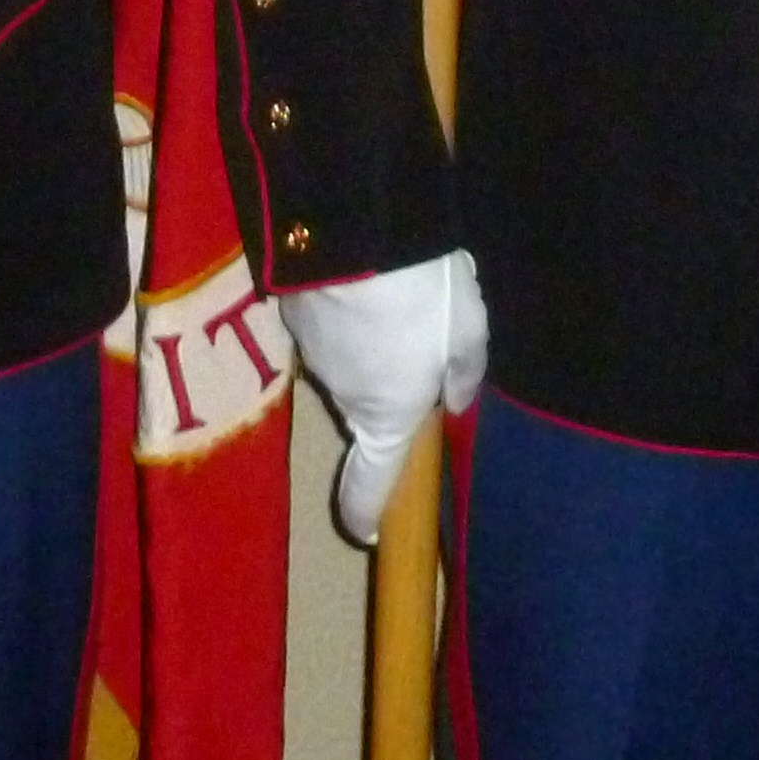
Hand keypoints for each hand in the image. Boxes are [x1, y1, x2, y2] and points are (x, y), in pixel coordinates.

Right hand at [281, 253, 488, 545]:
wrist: (356, 228)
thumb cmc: (422, 294)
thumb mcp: (468, 334)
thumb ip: (463, 375)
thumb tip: (452, 403)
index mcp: (387, 416)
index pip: (370, 483)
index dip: (367, 512)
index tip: (366, 532)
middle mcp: (342, 396)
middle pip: (363, 410)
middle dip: (385, 390)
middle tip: (420, 340)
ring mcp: (310, 354)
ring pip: (344, 364)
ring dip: (366, 343)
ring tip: (396, 295)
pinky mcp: (290, 312)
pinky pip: (325, 324)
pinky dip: (343, 311)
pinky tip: (363, 277)